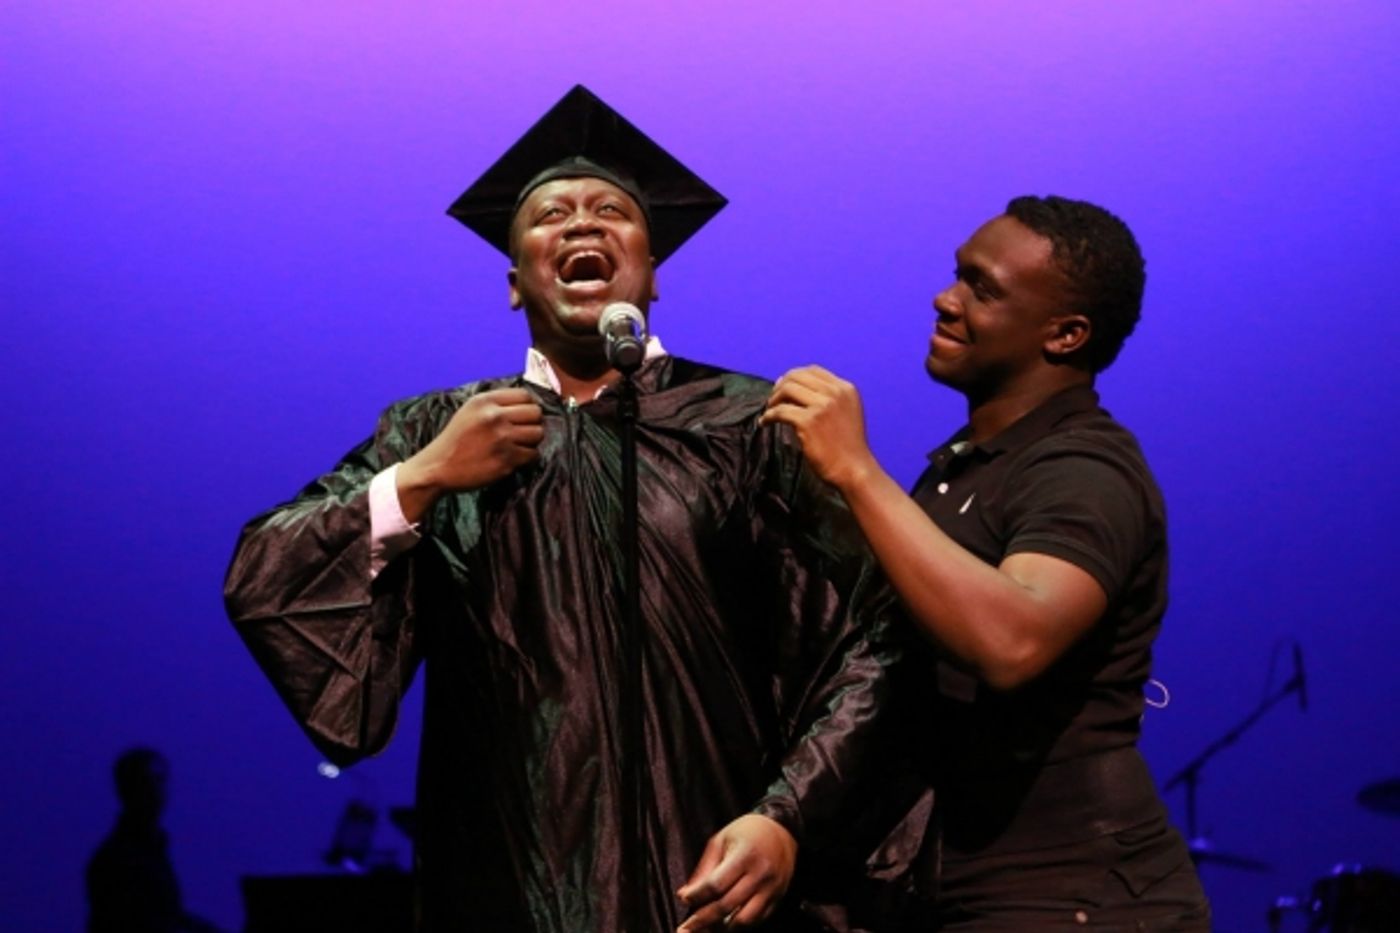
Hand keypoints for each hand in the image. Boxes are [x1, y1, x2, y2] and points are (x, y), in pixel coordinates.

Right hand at [396, 388, 543, 521]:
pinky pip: (533, 455)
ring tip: (518, 445)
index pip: (525, 395)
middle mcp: (495, 417)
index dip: (528, 406)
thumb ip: (495, 404)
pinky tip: (513, 458)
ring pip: (538, 434)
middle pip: (536, 414)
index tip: (522, 416)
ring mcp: (502, 439)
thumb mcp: (470, 411)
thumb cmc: (456, 439)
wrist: (438, 467)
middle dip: (532, 423)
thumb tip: (528, 403)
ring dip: (531, 441)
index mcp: (485, 401)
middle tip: (522, 432)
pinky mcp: (506, 460)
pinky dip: (527, 458)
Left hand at [676, 814, 796, 930]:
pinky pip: (757, 920)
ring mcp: (771, 889)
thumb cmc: (747, 832)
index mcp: (744, 856)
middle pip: (727, 906)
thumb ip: (704, 868)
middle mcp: (760, 875)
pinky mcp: (778, 898)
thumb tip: (685, 895)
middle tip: (685, 928)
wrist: (782, 829)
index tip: (685, 899)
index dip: (697, 896)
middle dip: (702, 919)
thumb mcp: (721, 840)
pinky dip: (740, 925)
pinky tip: (726, 923)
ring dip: (723, 927)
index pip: (715, 885)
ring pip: (744, 920)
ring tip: (708, 927)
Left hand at [760, 365, 876, 491]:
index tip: (782, 387)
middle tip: (772, 400)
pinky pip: (780, 411)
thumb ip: (829, 398)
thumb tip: (793, 387)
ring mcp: (822, 406)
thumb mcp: (847, 411)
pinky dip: (769, 416)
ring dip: (773, 399)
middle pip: (797, 376)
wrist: (853, 468)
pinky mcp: (809, 422)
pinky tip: (765, 423)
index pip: (813, 370)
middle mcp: (834, 393)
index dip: (794, 376)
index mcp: (845, 388)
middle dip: (780, 386)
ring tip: (769, 411)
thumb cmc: (847, 445)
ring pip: (787, 389)